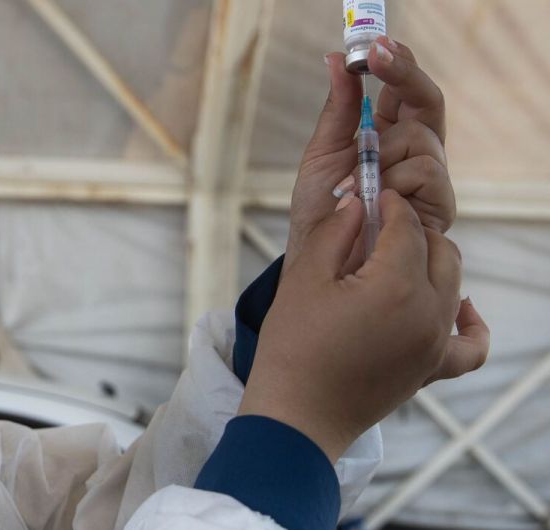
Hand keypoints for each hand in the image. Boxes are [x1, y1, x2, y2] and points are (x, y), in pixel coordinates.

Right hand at [239, 192, 488, 461]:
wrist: (296, 416)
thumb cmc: (292, 347)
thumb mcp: (304, 279)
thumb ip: (335, 234)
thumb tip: (357, 203)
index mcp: (395, 285)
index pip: (406, 227)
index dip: (389, 204)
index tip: (373, 194)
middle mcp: (428, 312)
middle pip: (439, 251)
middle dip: (412, 230)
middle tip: (377, 227)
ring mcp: (435, 343)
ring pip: (454, 284)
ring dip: (432, 263)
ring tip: (396, 260)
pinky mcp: (432, 369)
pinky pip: (472, 345)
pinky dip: (472, 323)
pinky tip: (459, 308)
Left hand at [285, 37, 452, 275]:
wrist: (319, 261)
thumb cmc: (321, 212)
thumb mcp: (323, 153)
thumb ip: (338, 110)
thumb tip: (335, 60)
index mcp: (389, 136)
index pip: (405, 92)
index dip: (399, 64)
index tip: (378, 43)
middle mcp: (414, 154)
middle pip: (428, 102)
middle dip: (404, 76)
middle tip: (377, 57)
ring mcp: (428, 180)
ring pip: (422, 137)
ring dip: (381, 152)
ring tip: (352, 183)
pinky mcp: (436, 208)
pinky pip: (426, 171)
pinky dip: (393, 179)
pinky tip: (370, 200)